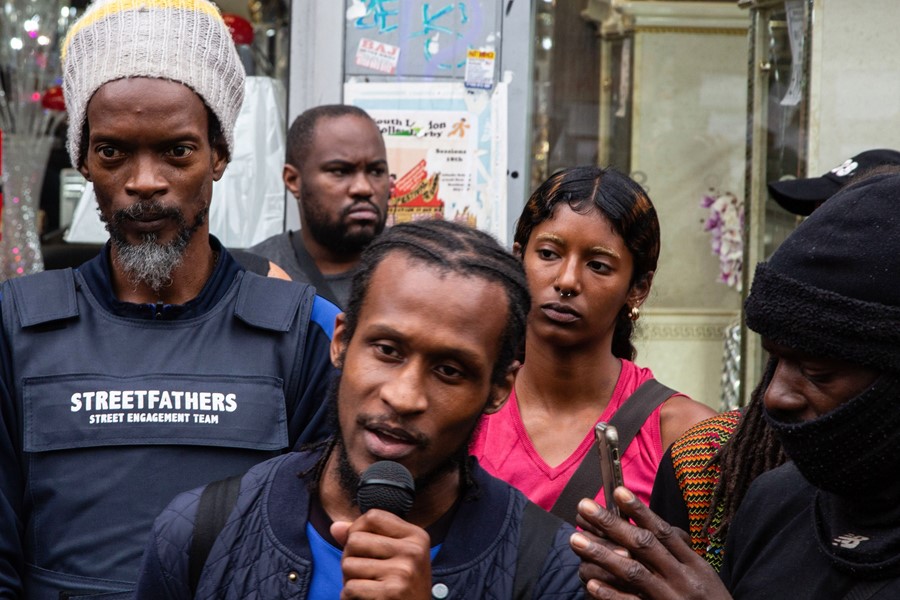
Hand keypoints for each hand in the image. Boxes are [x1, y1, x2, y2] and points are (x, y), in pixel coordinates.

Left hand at [331, 509, 431, 599]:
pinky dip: (350, 597)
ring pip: (348, 565)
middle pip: (355, 540)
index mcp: (416, 536)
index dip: (357, 529)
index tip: (361, 546)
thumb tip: (335, 527)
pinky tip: (365, 599)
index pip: (373, 516)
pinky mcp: (391, 593)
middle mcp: (412, 551)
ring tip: (365, 586)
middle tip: (362, 573)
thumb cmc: (404, 586)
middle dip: (350, 557)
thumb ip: (367, 538)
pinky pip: (350, 588)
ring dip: (349, 580)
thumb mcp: (396, 556)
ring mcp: (403, 572)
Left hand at [569, 487, 731, 599]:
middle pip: (644, 545)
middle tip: (584, 507)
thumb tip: (649, 524)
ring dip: (602, 554)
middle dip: (612, 524)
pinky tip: (591, 583)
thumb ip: (679, 552)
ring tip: (576, 539)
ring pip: (634, 572)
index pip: (663, 531)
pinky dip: (611, 594)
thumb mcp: (703, 574)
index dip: (639, 511)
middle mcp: (682, 579)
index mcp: (694, 564)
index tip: (617, 491)